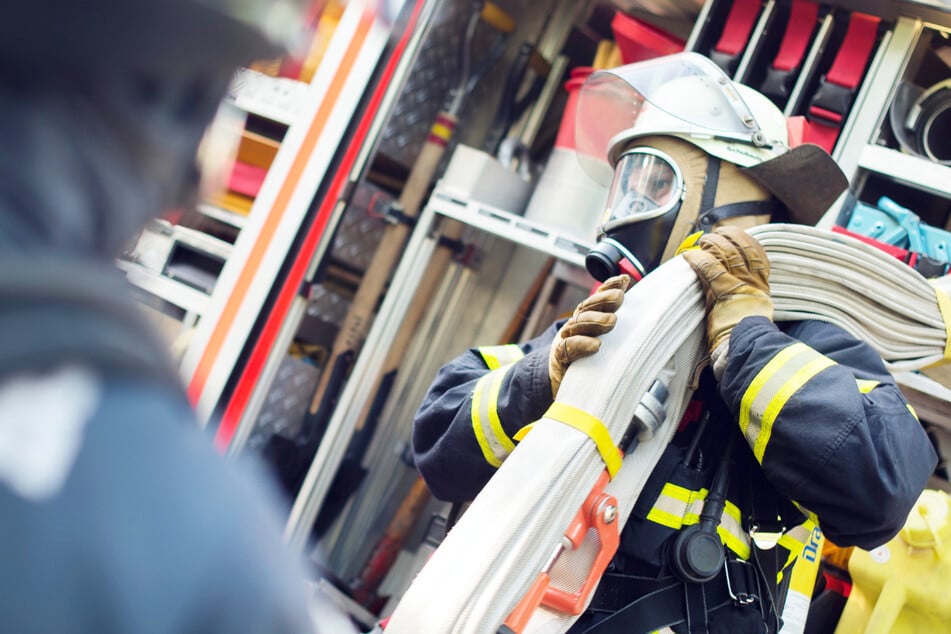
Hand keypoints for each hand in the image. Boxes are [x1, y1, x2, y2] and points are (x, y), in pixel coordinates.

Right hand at [549, 274, 630, 397]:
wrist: (559, 381)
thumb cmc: (588, 360)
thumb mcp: (604, 341)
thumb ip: (618, 328)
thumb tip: (642, 315)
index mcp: (587, 319)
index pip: (596, 299)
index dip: (608, 287)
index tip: (623, 281)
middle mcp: (576, 325)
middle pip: (587, 308)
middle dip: (603, 300)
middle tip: (619, 297)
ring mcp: (566, 339)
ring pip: (578, 324)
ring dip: (595, 320)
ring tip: (611, 321)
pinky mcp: (560, 357)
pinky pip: (568, 348)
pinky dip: (581, 344)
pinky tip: (595, 345)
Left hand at [682, 226, 771, 360]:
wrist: (748, 348)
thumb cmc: (745, 336)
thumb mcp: (752, 313)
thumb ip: (744, 298)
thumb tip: (732, 293)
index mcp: (762, 286)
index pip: (758, 253)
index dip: (745, 240)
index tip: (734, 234)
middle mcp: (753, 281)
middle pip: (742, 248)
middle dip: (727, 237)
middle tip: (714, 235)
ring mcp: (739, 284)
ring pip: (727, 253)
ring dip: (712, 244)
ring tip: (702, 242)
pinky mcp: (723, 291)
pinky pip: (710, 268)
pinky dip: (698, 260)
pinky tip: (688, 256)